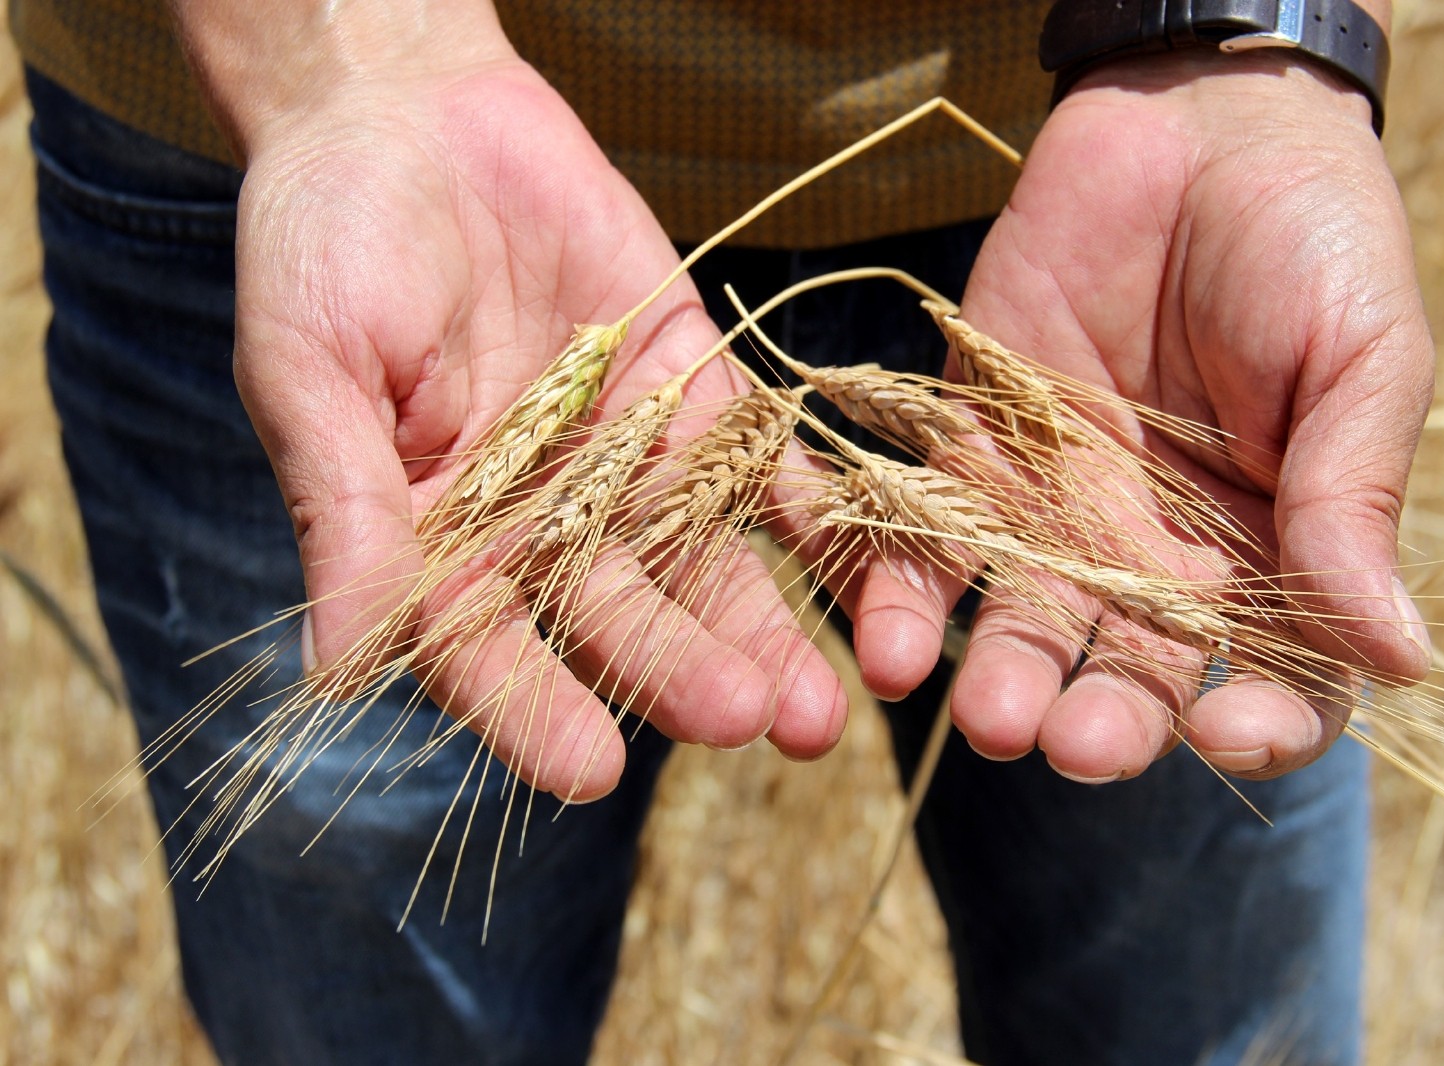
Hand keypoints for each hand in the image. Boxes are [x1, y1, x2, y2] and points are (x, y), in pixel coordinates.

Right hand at [182, 5, 845, 799]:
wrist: (411, 117)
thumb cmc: (328, 242)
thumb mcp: (312, 368)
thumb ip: (345, 508)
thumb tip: (338, 663)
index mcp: (439, 542)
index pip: (487, 651)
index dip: (533, 708)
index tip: (590, 769)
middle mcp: (542, 524)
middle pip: (618, 616)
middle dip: (681, 671)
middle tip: (747, 719)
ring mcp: (626, 462)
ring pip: (703, 562)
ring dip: (762, 629)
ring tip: (821, 707)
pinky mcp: (696, 394)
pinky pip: (762, 463)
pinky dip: (812, 511)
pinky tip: (866, 566)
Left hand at [853, 50, 1432, 780]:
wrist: (1194, 124)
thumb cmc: (1309, 240)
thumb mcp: (1360, 358)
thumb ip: (1355, 498)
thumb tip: (1401, 658)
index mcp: (1277, 550)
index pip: (1278, 676)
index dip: (1260, 720)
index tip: (1229, 727)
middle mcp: (1164, 553)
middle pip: (1137, 672)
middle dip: (1108, 717)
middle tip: (1077, 743)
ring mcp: (1062, 508)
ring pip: (1032, 624)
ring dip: (1006, 680)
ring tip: (992, 718)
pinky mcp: (973, 451)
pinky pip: (932, 540)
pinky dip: (909, 596)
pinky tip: (896, 648)